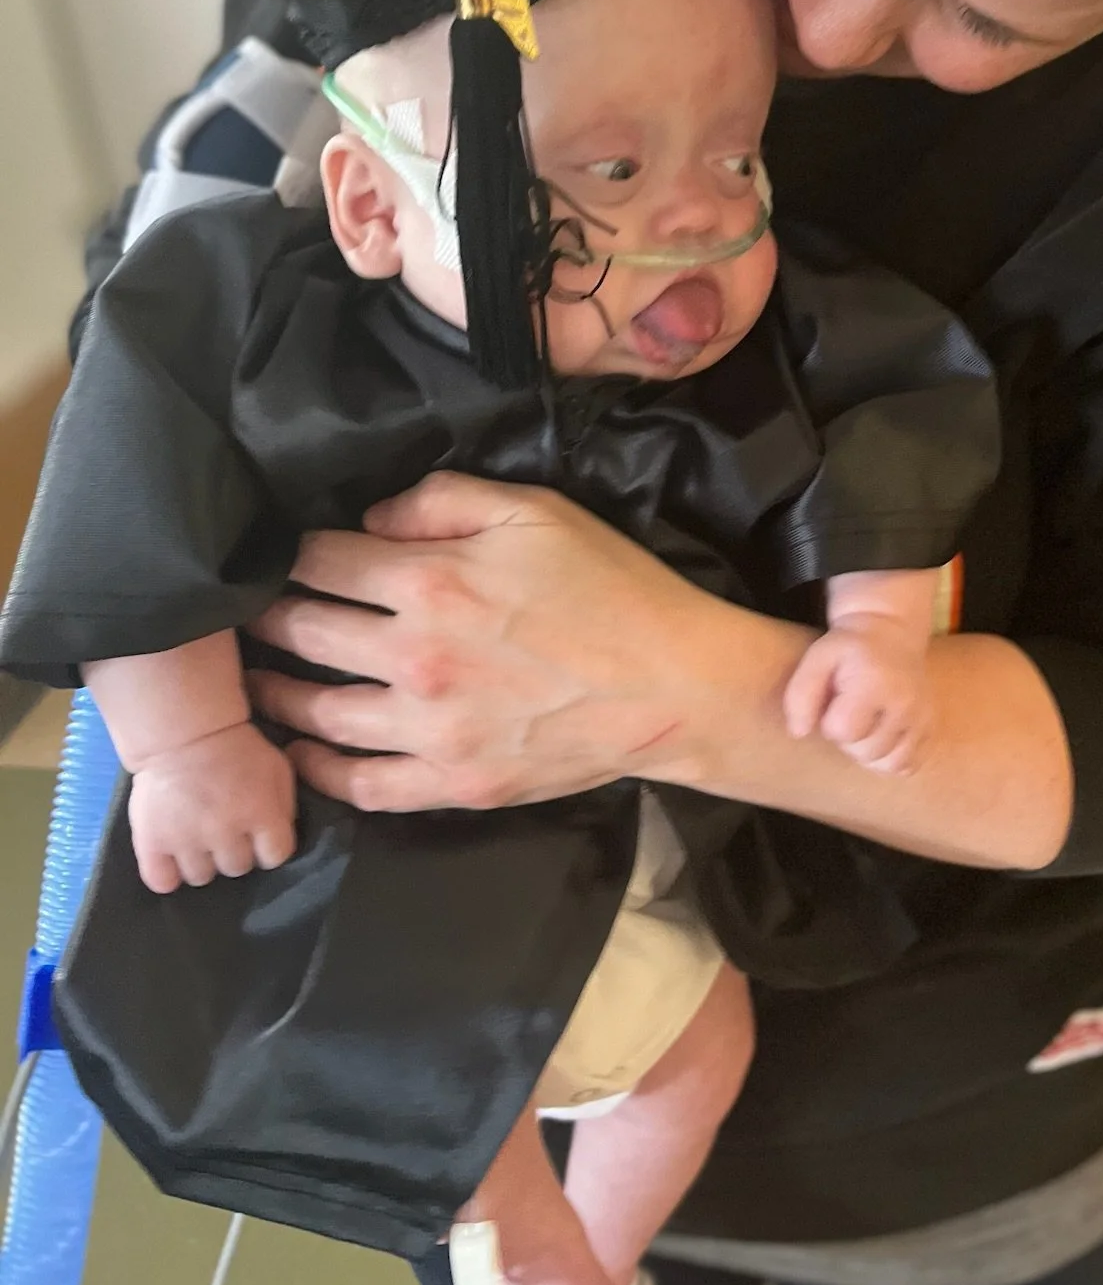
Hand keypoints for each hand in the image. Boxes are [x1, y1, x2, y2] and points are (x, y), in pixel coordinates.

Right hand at [127, 721, 296, 893]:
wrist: (183, 732)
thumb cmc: (237, 748)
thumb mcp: (277, 767)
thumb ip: (284, 805)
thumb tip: (281, 835)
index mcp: (261, 813)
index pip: (276, 857)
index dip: (269, 848)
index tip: (258, 836)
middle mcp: (225, 832)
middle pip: (237, 868)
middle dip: (235, 852)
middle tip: (225, 831)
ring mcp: (187, 840)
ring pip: (201, 877)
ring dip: (203, 862)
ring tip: (197, 841)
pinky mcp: (153, 842)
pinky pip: (162, 882)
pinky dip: (167, 876)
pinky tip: (171, 861)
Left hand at [246, 473, 737, 815]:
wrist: (673, 686)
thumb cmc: (610, 587)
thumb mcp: (534, 510)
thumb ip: (442, 500)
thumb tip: (371, 517)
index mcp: (429, 582)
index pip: (322, 560)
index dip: (290, 552)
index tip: (277, 553)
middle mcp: (413, 658)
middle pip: (305, 632)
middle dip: (266, 617)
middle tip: (247, 613)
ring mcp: (429, 731)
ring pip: (316, 712)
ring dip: (273, 693)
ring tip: (254, 681)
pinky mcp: (451, 785)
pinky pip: (360, 784)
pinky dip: (316, 769)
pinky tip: (299, 752)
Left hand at [783, 619, 933, 774]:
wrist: (891, 634)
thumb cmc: (848, 650)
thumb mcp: (818, 657)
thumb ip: (800, 693)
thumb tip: (799, 733)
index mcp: (875, 683)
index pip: (843, 732)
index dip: (830, 722)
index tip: (834, 701)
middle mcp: (905, 703)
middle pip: (866, 751)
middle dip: (849, 737)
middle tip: (850, 710)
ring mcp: (923, 717)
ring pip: (888, 764)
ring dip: (868, 750)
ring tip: (866, 722)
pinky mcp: (931, 728)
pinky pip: (907, 765)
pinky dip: (890, 758)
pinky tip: (882, 734)